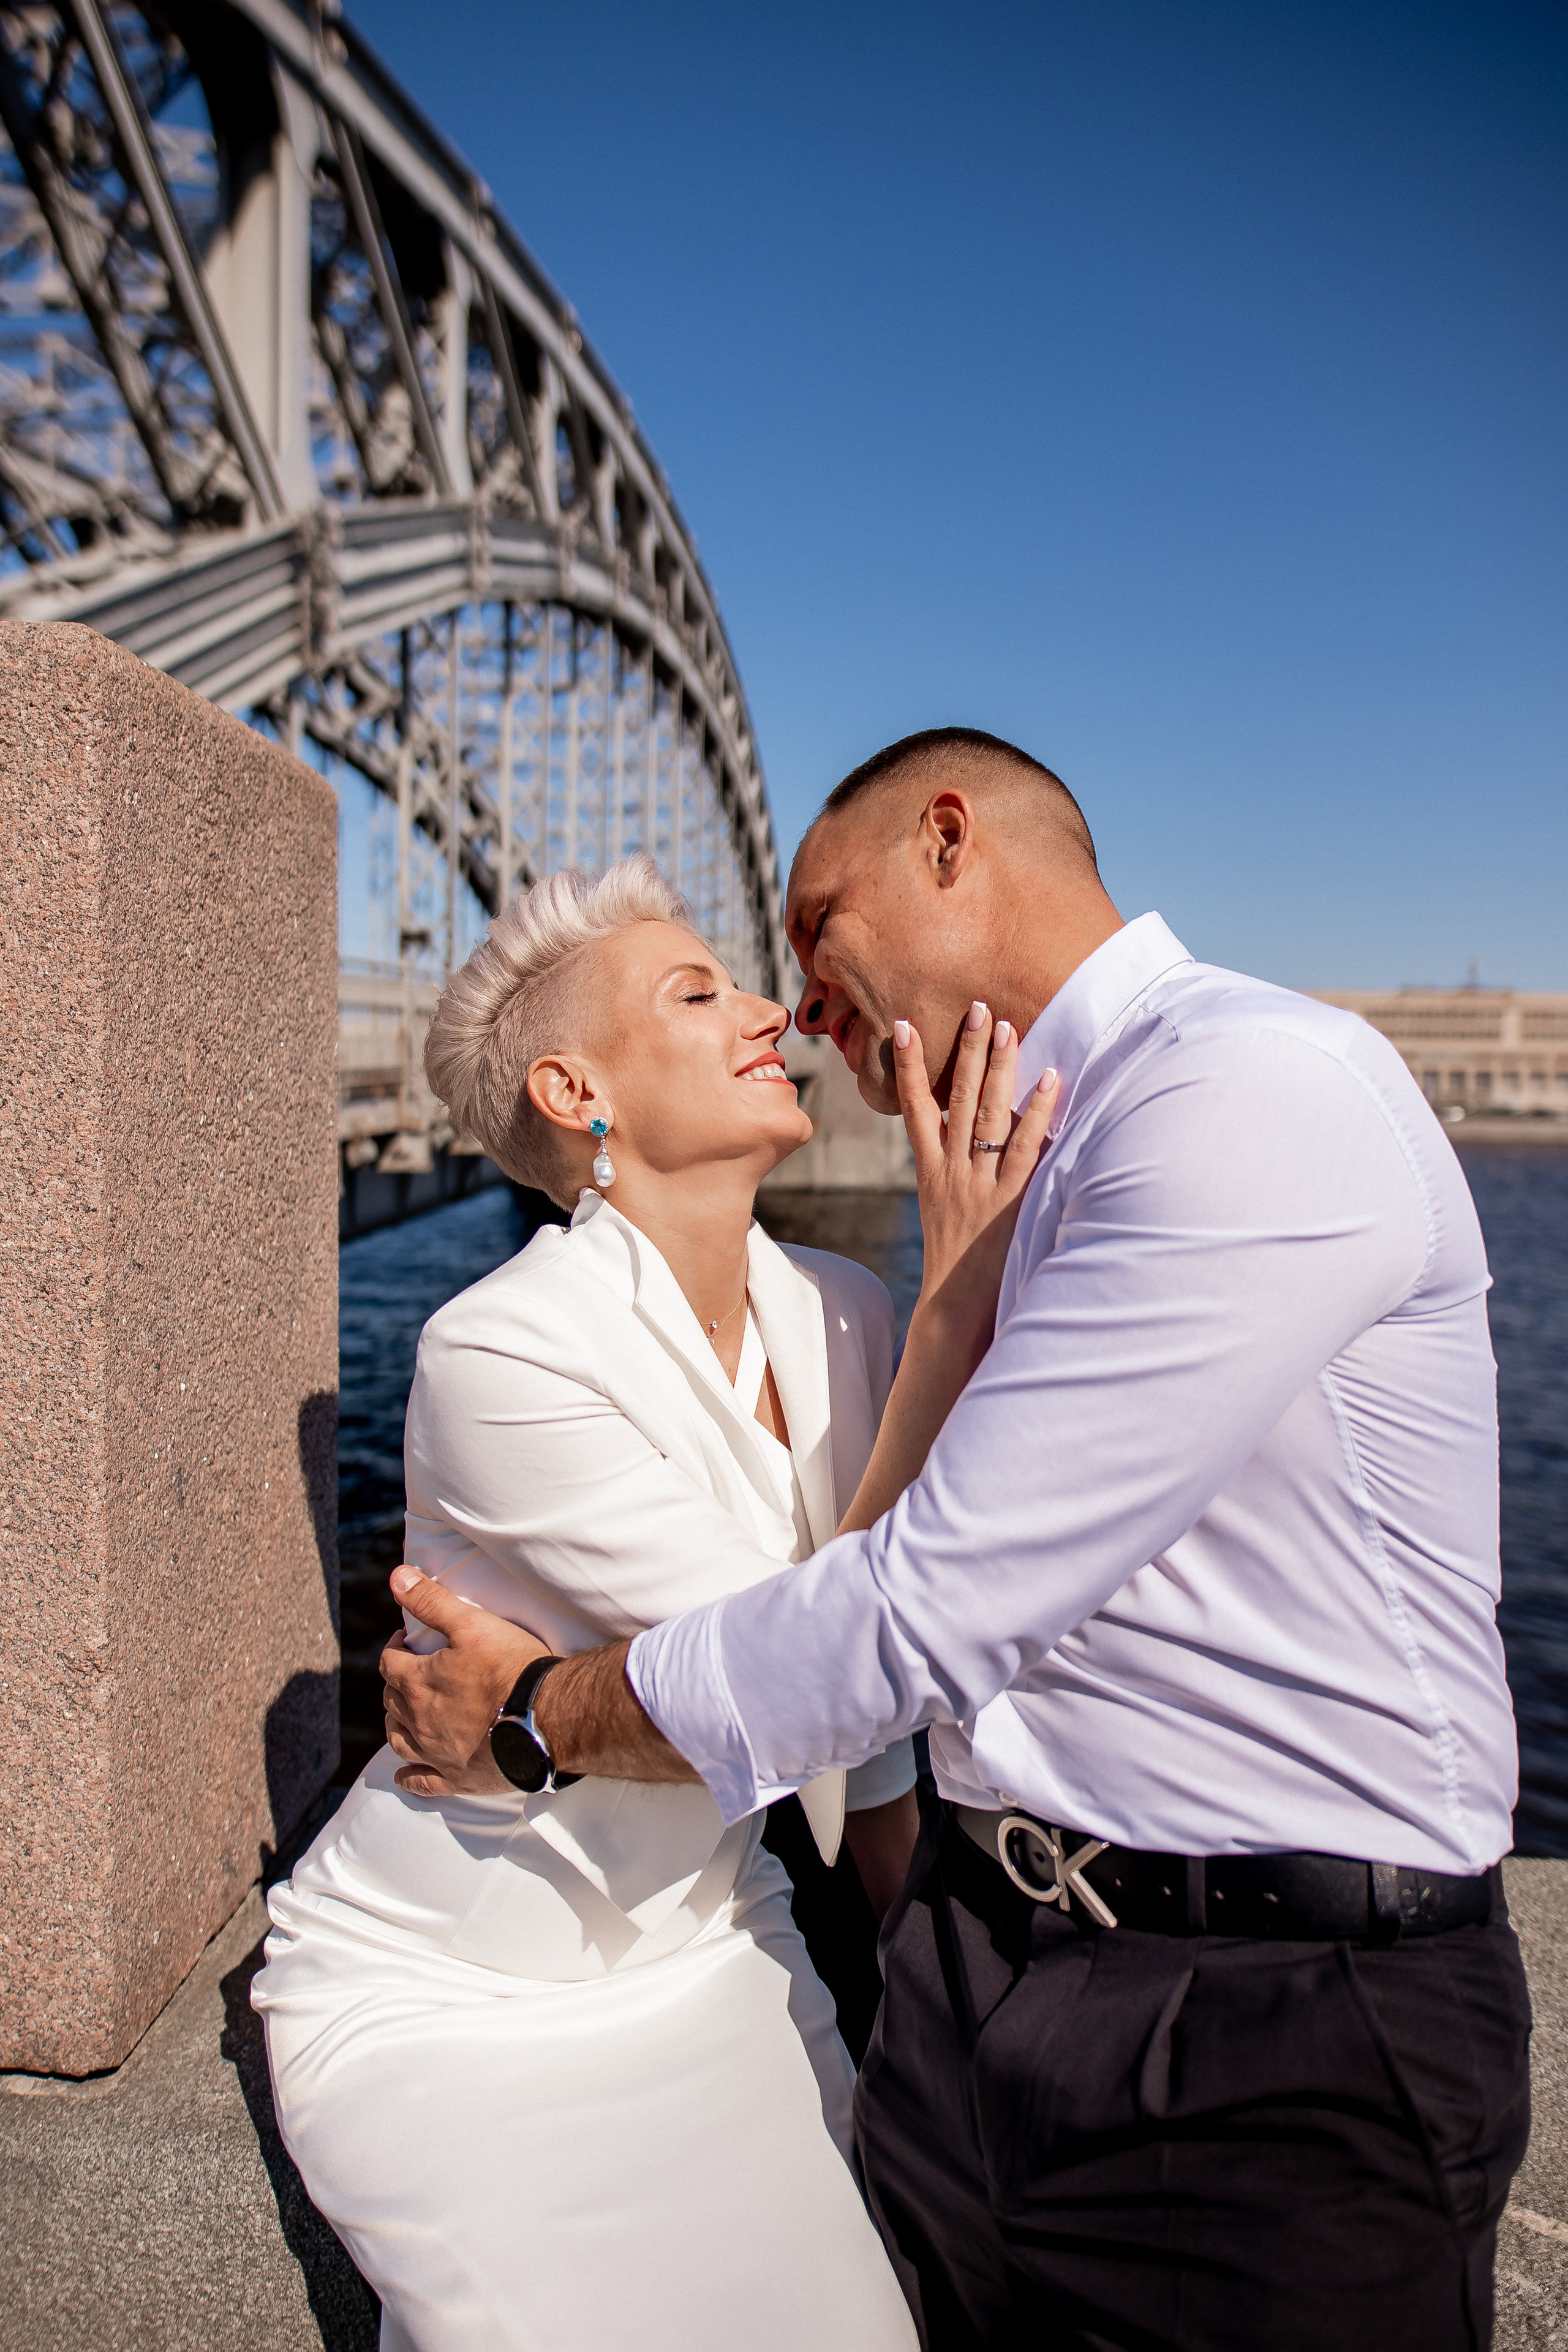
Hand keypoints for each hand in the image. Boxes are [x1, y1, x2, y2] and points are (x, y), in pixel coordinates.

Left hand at [380, 1567, 547, 1795]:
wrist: (546, 1716)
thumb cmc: (510, 1667)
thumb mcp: (471, 1624)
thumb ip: (431, 1601)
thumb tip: (396, 1576)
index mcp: (419, 1683)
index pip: (390, 1663)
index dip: (393, 1649)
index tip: (404, 1642)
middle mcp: (419, 1721)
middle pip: (392, 1701)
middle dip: (395, 1683)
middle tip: (408, 1673)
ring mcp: (436, 1753)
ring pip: (399, 1740)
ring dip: (395, 1724)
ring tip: (401, 1714)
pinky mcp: (457, 1777)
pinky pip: (423, 1781)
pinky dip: (410, 1778)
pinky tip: (404, 1776)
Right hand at [895, 1004, 1056, 1357]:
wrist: (953, 1310)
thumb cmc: (954, 1266)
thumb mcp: (942, 1215)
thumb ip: (952, 1177)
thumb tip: (964, 1144)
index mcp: (931, 1171)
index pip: (914, 1107)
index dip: (906, 1065)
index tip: (901, 1025)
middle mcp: (951, 1168)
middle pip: (956, 1097)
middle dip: (967, 1049)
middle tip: (977, 1007)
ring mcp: (979, 1181)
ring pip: (987, 1112)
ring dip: (998, 1066)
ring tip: (1007, 1024)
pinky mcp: (1010, 1197)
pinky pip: (1026, 1145)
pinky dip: (1039, 1110)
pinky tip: (1051, 1079)